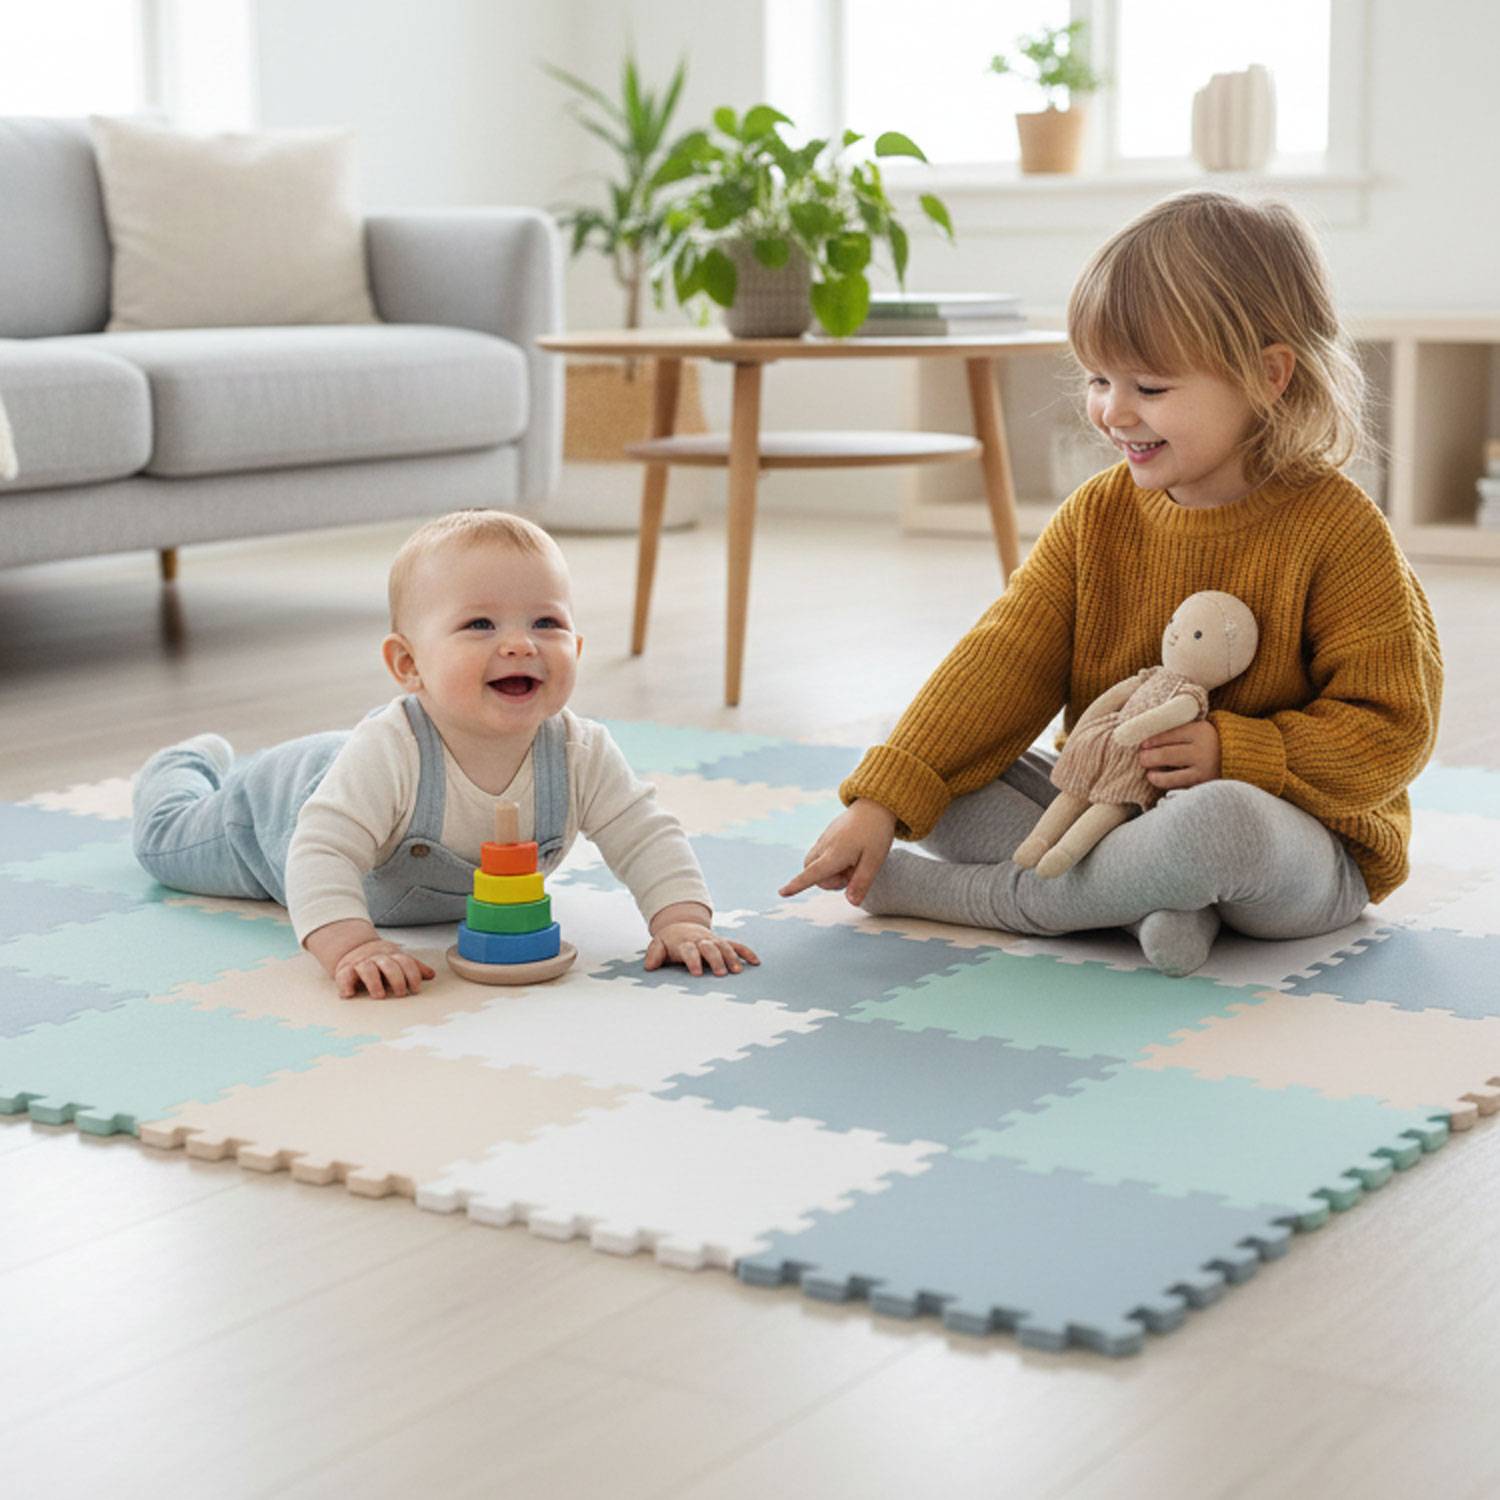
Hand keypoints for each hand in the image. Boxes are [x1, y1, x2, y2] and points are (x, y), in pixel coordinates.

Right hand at [332, 938, 435, 998]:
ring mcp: (360, 963)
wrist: (353, 946)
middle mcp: (377, 957)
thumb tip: (431, 975)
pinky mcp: (344, 970)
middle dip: (397, 979)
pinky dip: (345, 985)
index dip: (412, 975)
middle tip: (401, 994)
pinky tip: (349, 994)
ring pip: (367, 968)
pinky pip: (343, 976)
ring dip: (374, 982)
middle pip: (389, 965)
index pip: (405, 962)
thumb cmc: (380, 959)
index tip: (415, 989)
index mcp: (392, 955)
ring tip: (379, 996)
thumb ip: (413, 967)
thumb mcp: (397, 959)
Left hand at [644, 922, 759, 976]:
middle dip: (715, 960)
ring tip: (738, 972)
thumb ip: (654, 954)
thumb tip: (649, 966)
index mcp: (685, 942)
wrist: (681, 925)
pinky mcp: (723, 941)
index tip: (697, 974)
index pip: (689, 951)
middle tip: (720, 974)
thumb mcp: (658, 944)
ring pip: (725, 947)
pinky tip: (755, 962)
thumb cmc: (669, 941)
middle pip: (710, 948)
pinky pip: (737, 945)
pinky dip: (746, 952)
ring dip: (732, 958)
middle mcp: (701, 940)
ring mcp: (714, 940)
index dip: (693, 961)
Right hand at [778, 798, 896, 905]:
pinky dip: (833, 861)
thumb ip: (862, 883)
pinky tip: (852, 852)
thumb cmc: (876, 832)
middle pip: (812, 872)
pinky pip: (822, 854)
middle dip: (828, 881)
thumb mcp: (875, 861)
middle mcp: (825, 846)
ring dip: (830, 871)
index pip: (811, 875)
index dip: (796, 885)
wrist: (875, 803)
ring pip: (816, 863)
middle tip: (853, 874)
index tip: (781, 893)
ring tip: (853, 863)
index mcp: (834, 854)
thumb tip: (851, 903)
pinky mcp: (828, 835)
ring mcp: (824, 839)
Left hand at [1138, 721, 1220, 790]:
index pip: (1168, 735)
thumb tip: (1144, 739)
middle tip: (1142, 759)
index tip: (1142, 745)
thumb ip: (1176, 731)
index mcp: (1200, 731)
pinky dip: (1168, 786)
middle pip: (1166, 755)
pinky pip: (1179, 788)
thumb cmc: (1209, 741)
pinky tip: (1162, 782)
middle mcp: (1203, 751)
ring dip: (1155, 776)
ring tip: (1150, 774)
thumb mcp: (1197, 729)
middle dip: (1148, 758)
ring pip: (1170, 777)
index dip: (1151, 741)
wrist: (1239, 758)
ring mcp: (1204, 772)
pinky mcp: (1203, 787)